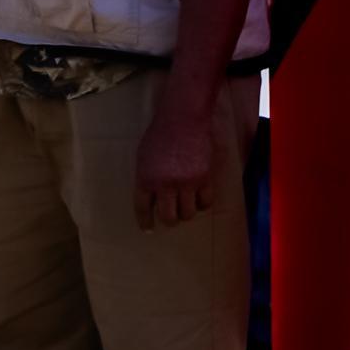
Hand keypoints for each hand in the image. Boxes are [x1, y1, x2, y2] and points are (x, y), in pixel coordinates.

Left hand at [135, 101, 219, 229]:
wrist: (183, 120)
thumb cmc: (160, 134)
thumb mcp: (144, 156)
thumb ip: (146, 177)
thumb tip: (151, 197)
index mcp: (145, 178)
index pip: (143, 208)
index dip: (145, 221)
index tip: (148, 229)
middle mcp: (165, 184)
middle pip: (168, 217)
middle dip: (169, 221)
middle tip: (171, 218)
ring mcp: (186, 183)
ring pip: (188, 214)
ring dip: (186, 213)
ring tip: (185, 208)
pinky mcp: (205, 179)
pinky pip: (206, 202)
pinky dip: (203, 204)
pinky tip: (199, 200)